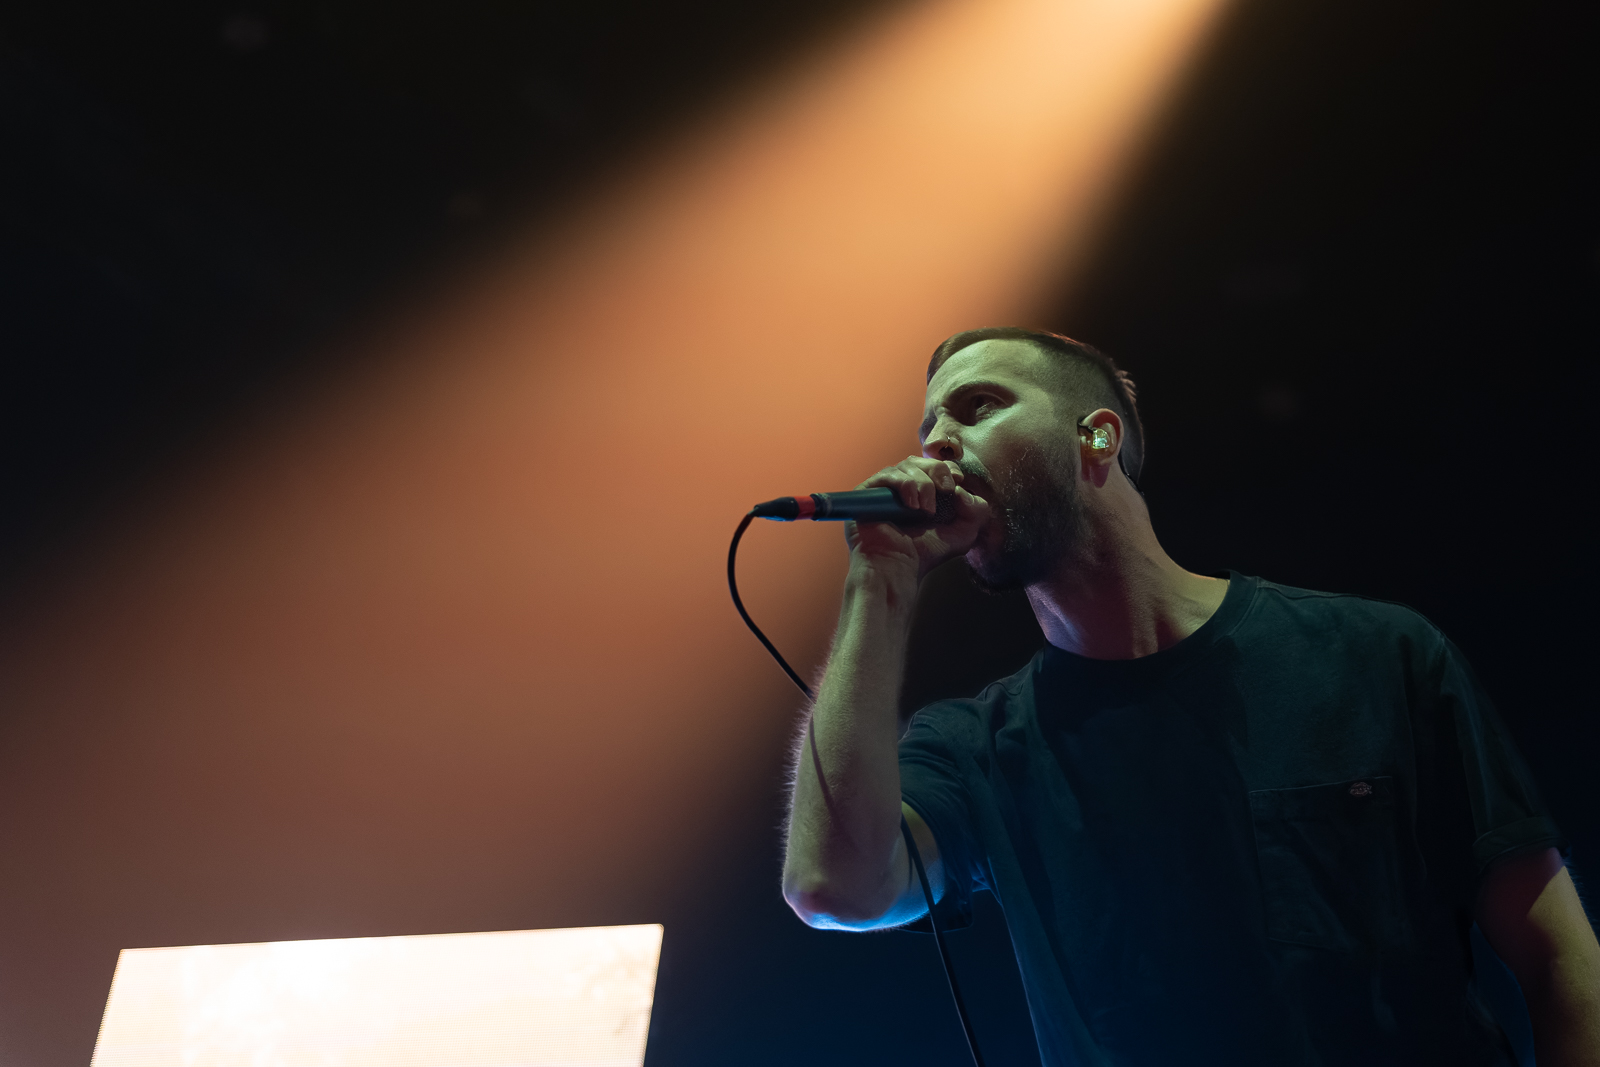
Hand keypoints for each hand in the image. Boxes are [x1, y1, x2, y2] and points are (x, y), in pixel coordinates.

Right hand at [843, 457, 990, 583]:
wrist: (898, 568)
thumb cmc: (924, 554)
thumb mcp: (964, 534)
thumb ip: (977, 510)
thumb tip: (963, 490)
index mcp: (922, 494)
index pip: (933, 466)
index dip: (947, 468)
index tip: (956, 481)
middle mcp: (901, 490)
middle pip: (920, 461)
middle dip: (937, 471)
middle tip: (946, 491)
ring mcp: (883, 490)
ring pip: (906, 466)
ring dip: (923, 484)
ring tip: (925, 509)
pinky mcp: (866, 493)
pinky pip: (887, 475)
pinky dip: (905, 485)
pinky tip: (912, 506)